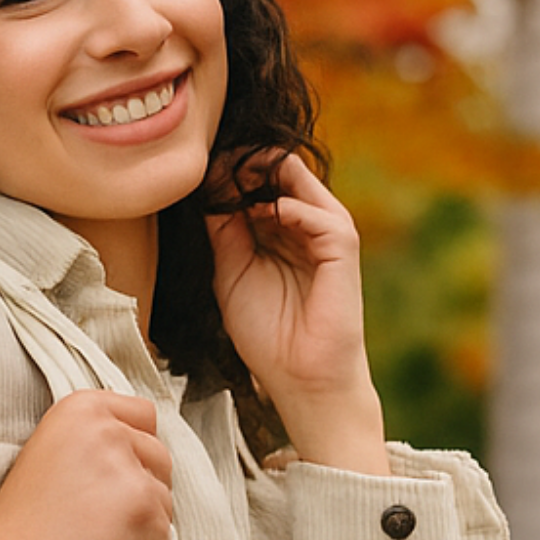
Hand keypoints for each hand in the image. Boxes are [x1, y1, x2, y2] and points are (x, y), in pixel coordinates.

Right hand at [0, 391, 172, 539]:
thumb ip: (95, 441)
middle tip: (108, 517)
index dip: (136, 451)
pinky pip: (165, 534)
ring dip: (146, 525)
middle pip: (159, 456)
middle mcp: (105, 428)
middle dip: (145, 490)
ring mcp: (124, 468)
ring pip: (165, 497)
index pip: (143, 414)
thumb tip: (143, 452)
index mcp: (80, 408)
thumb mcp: (52, 452)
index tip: (118, 477)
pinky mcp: (140, 508)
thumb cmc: (23, 522)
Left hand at [206, 153, 390, 474]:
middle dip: (242, 162)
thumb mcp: (231, 273)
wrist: (300, 378)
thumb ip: (223, 231)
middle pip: (278, 170)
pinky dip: (287, 207)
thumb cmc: (268, 335)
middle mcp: (305, 224)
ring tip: (230, 177)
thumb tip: (208, 188)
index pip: (257, 180)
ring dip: (262, 173)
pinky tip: (261, 214)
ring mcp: (326, 232)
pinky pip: (317, 212)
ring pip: (298, 178)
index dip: (227, 170)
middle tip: (210, 163)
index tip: (196, 169)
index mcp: (280, 229)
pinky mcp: (342, 247)